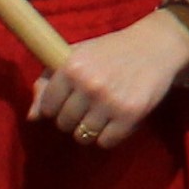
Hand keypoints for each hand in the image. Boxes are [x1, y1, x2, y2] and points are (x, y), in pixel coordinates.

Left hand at [25, 8, 188, 148]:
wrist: (156, 47)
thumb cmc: (110, 51)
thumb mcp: (76, 56)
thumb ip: (48, 82)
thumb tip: (32, 117)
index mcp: (71, 67)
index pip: (47, 108)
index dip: (57, 107)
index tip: (71, 100)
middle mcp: (88, 85)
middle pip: (64, 124)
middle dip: (74, 118)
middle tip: (90, 106)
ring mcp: (109, 102)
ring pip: (83, 136)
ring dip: (91, 129)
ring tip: (102, 114)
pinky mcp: (130, 115)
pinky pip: (106, 142)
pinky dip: (109, 136)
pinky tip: (116, 120)